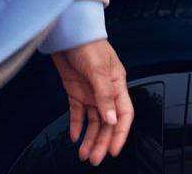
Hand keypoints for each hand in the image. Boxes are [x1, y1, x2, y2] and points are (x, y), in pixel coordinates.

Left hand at [50, 38, 132, 165]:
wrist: (68, 32)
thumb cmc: (88, 43)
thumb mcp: (97, 69)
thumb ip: (104, 95)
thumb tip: (111, 119)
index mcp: (117, 84)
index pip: (124, 114)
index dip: (120, 133)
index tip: (114, 150)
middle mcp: (105, 91)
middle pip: (107, 123)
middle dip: (102, 142)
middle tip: (96, 159)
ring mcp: (90, 92)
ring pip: (93, 122)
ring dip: (90, 139)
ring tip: (84, 155)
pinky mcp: (76, 91)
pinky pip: (78, 113)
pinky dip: (76, 126)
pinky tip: (74, 138)